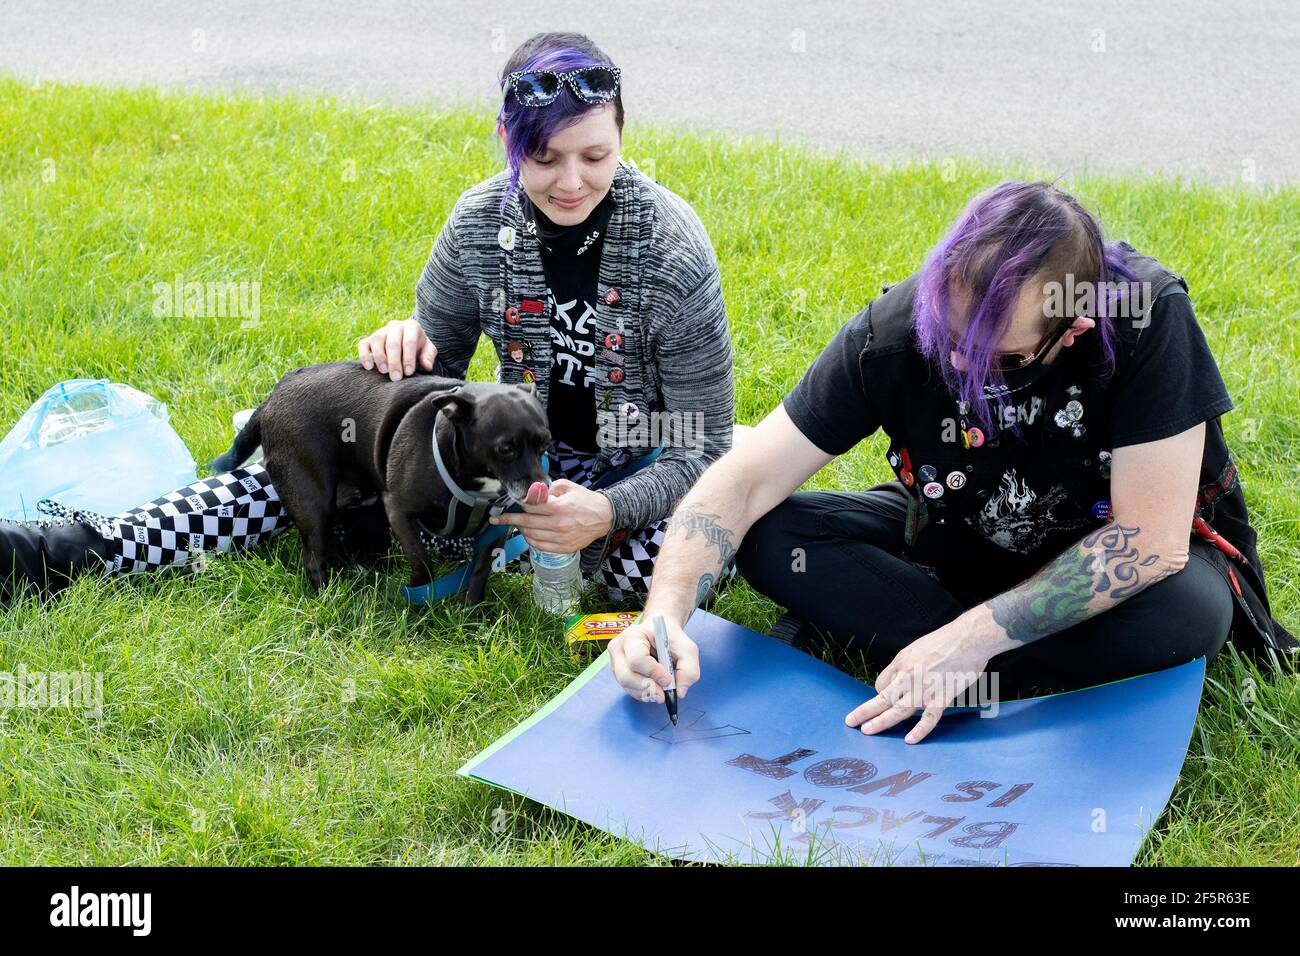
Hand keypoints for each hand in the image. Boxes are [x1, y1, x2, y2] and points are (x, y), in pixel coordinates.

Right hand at [358, 318, 436, 381]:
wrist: (408, 343)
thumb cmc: (420, 348)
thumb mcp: (428, 350)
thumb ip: (428, 357)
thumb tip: (427, 366)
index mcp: (411, 327)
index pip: (409, 341)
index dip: (408, 357)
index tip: (408, 372)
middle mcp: (395, 326)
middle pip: (392, 342)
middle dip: (394, 361)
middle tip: (396, 377)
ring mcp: (381, 331)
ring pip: (376, 340)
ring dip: (379, 357)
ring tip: (384, 371)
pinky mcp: (369, 339)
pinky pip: (363, 344)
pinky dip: (364, 355)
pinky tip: (369, 367)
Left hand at [487, 479, 612, 552]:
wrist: (605, 517)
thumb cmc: (585, 500)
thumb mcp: (567, 487)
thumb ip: (547, 489)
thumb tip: (530, 493)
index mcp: (559, 507)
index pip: (530, 507)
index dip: (518, 505)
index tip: (509, 504)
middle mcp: (559, 524)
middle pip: (526, 524)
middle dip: (509, 521)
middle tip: (497, 519)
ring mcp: (562, 538)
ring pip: (532, 536)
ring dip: (521, 530)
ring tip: (517, 525)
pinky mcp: (564, 548)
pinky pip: (541, 546)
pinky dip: (531, 540)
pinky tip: (529, 534)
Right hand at [609, 615, 699, 703]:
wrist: (659, 633)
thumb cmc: (670, 638)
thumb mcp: (687, 649)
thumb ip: (689, 670)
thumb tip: (680, 693)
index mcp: (633, 635)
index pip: (637, 658)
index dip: (653, 672)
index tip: (668, 679)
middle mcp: (619, 649)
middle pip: (626, 676)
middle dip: (647, 688)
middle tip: (664, 695)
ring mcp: (616, 663)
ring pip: (627, 686)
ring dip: (647, 692)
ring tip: (662, 690)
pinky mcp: (619, 674)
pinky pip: (629, 690)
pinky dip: (644, 694)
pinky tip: (655, 688)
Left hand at [844, 620, 992, 743]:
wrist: (968, 638)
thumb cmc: (945, 641)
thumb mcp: (916, 648)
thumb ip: (907, 665)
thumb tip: (901, 680)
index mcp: (901, 663)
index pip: (881, 684)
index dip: (880, 693)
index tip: (883, 700)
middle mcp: (908, 677)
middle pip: (882, 698)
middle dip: (864, 711)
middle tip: (851, 722)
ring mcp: (924, 689)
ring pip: (898, 710)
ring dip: (880, 722)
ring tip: (867, 731)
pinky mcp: (941, 697)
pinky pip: (928, 718)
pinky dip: (919, 730)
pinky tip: (909, 740)